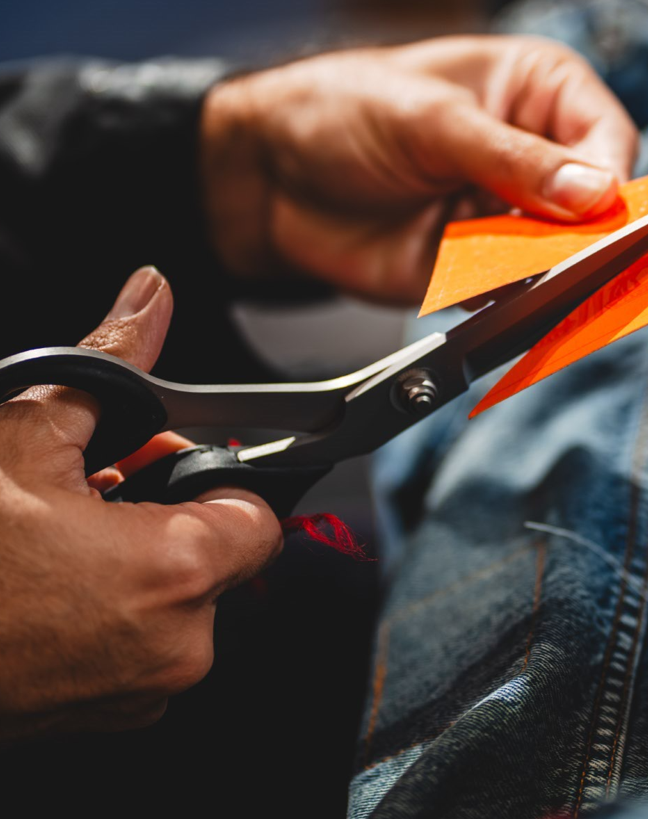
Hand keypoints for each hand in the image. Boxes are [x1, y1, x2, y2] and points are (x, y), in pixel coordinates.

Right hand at [0, 267, 281, 739]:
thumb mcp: (24, 437)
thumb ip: (113, 364)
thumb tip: (152, 298)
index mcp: (176, 575)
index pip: (258, 511)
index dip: (213, 471)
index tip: (165, 458)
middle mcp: (178, 647)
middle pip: (219, 550)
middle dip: (168, 506)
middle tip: (102, 483)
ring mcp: (145, 692)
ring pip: (181, 596)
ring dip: (139, 555)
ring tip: (67, 532)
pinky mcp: (112, 714)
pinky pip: (147, 640)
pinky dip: (118, 605)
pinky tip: (57, 579)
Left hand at [200, 35, 638, 303]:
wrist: (271, 175)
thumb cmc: (342, 110)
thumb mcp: (430, 120)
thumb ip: (513, 160)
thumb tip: (593, 194)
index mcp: (535, 95)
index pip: (606, 139)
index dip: (610, 179)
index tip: (601, 214)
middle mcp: (529, 158)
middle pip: (590, 208)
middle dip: (580, 236)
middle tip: (565, 255)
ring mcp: (501, 217)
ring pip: (553, 258)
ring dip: (542, 273)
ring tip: (519, 274)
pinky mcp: (472, 268)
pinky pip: (507, 293)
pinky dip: (505, 301)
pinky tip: (491, 294)